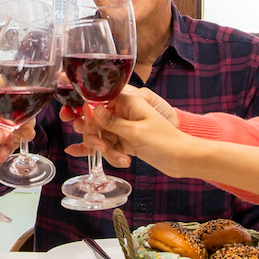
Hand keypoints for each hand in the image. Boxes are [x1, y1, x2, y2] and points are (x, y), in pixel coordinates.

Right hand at [72, 88, 197, 176]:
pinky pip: (108, 146)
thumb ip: (112, 122)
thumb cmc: (166, 142)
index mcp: (128, 101)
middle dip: (94, 136)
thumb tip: (92, 109)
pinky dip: (109, 154)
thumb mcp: (136, 132)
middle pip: (95, 120)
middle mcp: (124, 112)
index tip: (76, 119)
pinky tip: (101, 158)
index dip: (85, 110)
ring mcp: (124, 127)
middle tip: (102, 146)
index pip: (98, 99)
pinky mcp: (125, 140)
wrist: (183, 159)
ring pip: (100, 136)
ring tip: (121, 158)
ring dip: (105, 150)